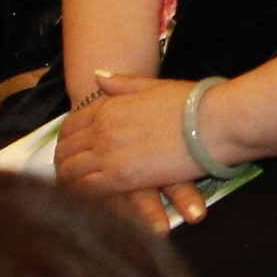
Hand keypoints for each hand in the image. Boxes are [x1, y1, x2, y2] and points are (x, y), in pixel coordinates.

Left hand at [52, 72, 209, 224]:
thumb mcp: (155, 87)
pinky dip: (79, 195)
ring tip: (69, 190)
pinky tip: (82, 201)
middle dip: (62, 161)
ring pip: (70, 170)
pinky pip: (86, 189)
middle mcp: (102, 129)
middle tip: (64, 173)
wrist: (214, 122)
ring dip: (67, 180)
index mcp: (109, 106)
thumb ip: (123, 83)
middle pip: (66, 149)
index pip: (72, 124)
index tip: (69, 149)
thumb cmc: (193, 103)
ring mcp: (108, 153)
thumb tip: (97, 75)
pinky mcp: (120, 177)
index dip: (67, 139)